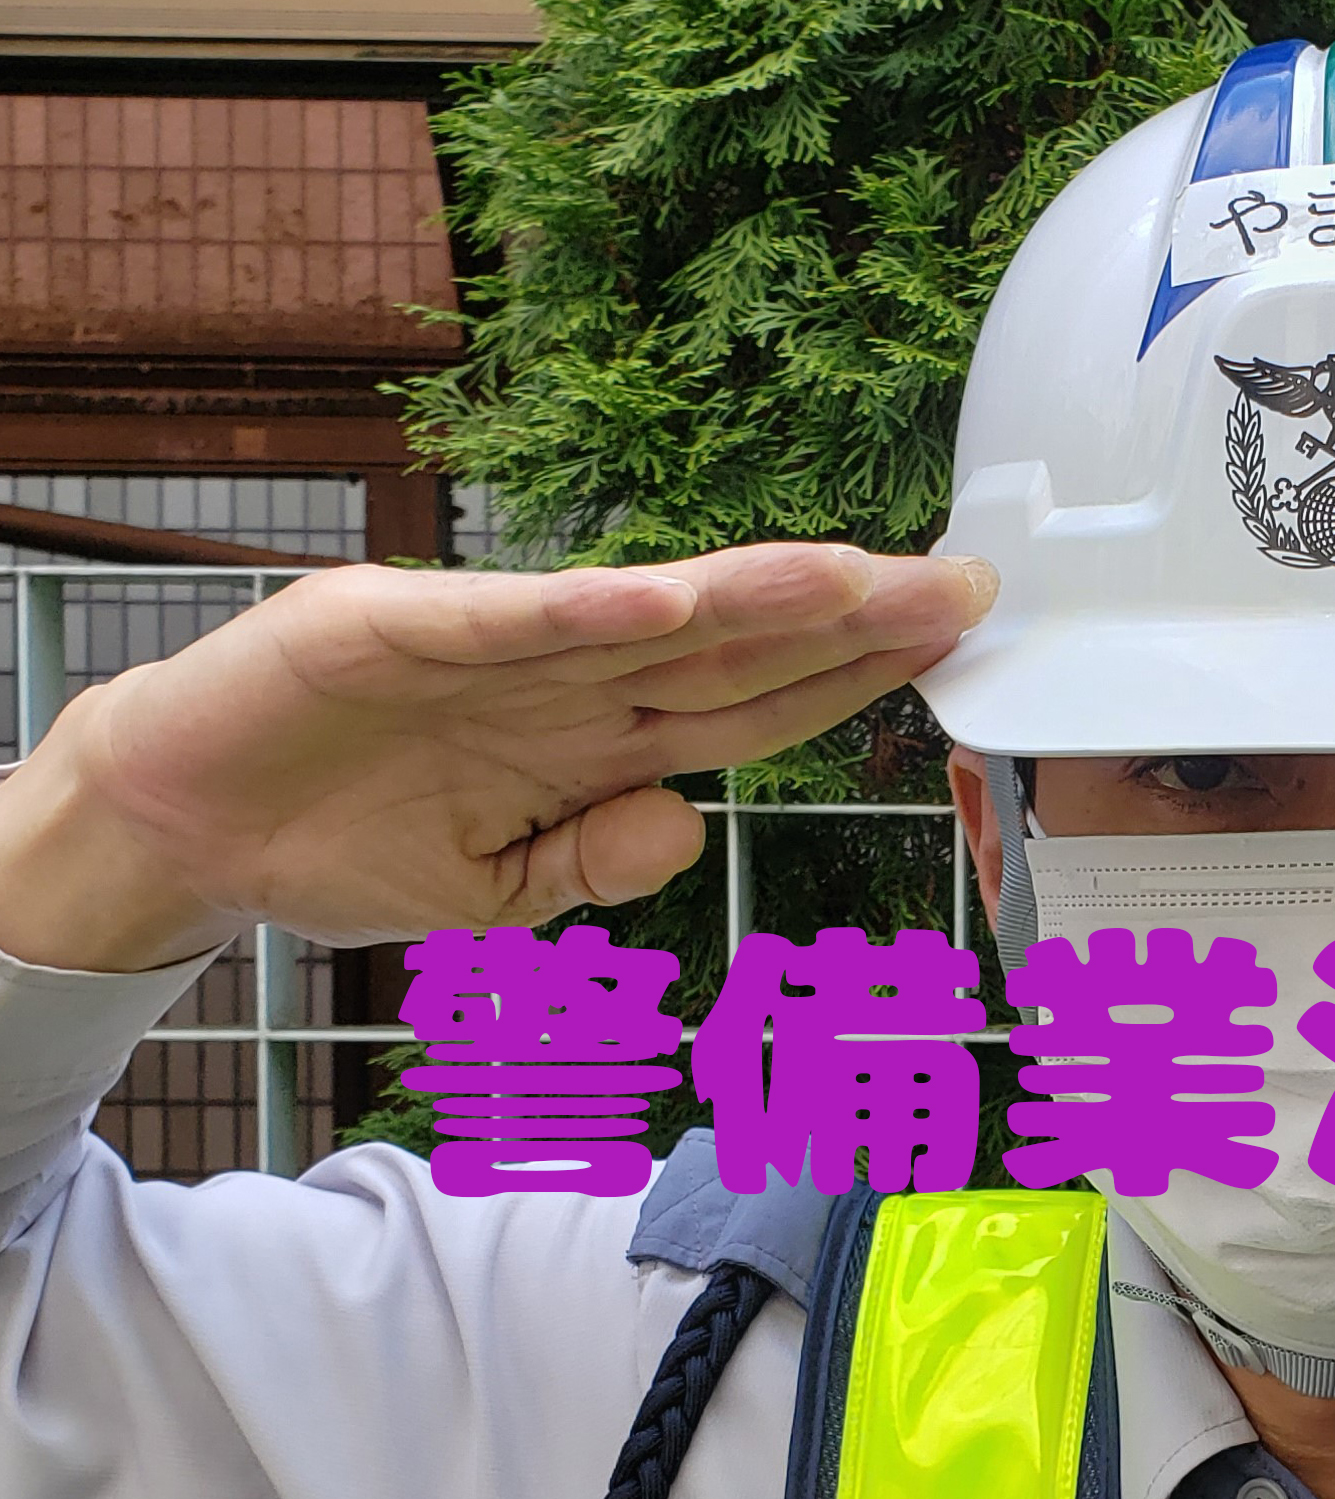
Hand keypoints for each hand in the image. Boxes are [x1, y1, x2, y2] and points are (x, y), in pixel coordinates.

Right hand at [0, 544, 990, 970]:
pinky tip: (670, 598)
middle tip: (962, 588)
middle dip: (849, 619)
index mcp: (597, 736)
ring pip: (645, 616)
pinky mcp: (391, 626)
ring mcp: (487, 645)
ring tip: (856, 578)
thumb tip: (693, 827)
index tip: (951, 651)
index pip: (756, 700)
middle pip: (735, 645)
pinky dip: (584, 608)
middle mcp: (566, 676)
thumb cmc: (344, 843)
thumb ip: (598, 863)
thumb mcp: (496, 896)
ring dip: (754, 596)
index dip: (854, 675)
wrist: (185, 832)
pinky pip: (507, 620)